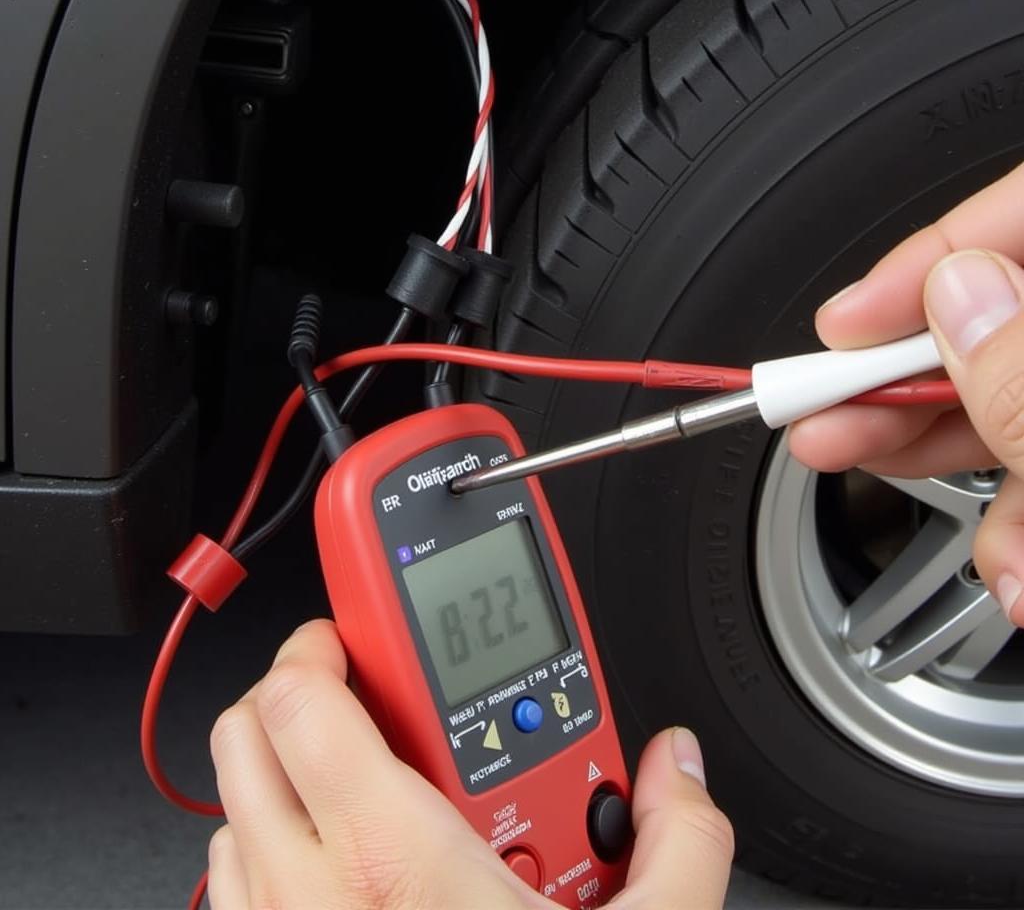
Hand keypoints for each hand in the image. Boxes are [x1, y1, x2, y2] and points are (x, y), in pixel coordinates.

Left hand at [207, 619, 732, 908]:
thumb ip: (681, 838)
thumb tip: (681, 766)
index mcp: (392, 864)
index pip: (303, 702)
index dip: (322, 643)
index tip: (354, 635)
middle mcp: (309, 901)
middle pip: (248, 736)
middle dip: (299, 694)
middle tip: (364, 697)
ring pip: (231, 810)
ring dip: (283, 773)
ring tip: (360, 776)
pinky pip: (234, 887)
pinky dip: (270, 850)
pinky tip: (341, 865)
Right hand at [788, 161, 1023, 626]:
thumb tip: (956, 297)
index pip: (1019, 218)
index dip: (922, 262)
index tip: (842, 326)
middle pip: (995, 325)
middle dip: (905, 388)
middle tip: (822, 421)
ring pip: (1012, 410)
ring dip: (961, 482)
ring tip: (932, 522)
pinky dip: (1016, 531)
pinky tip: (1015, 573)